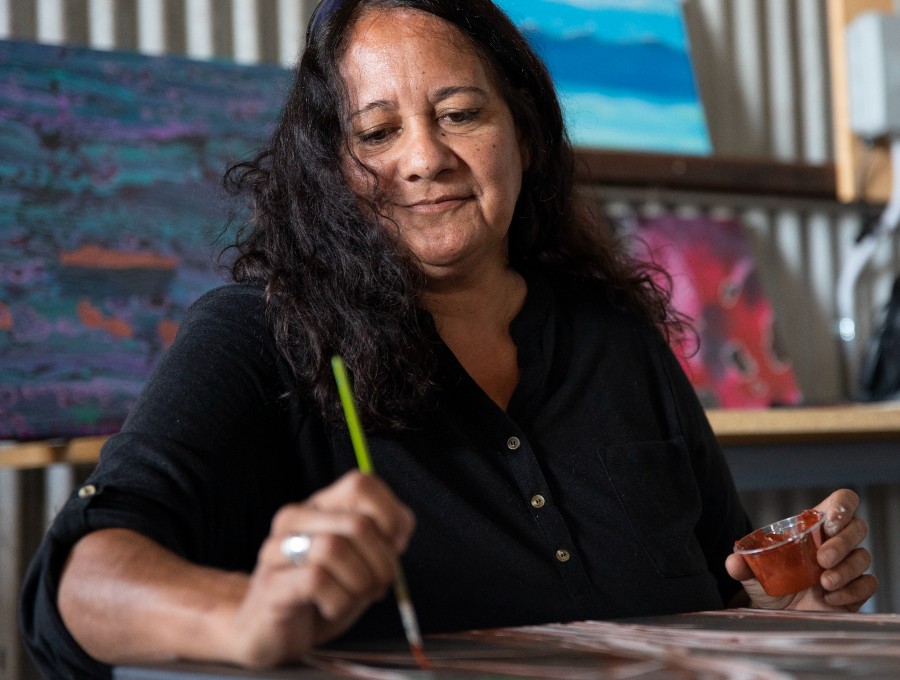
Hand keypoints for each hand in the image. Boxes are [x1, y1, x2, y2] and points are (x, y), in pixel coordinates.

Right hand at [222, 470, 414, 666]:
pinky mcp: (270, 584)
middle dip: (382, 562)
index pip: (360, 484)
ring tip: (354, 598)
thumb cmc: (322, 594)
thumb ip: (384, 539)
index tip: (395, 546)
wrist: (271, 632)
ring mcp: (277, 549)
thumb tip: (400, 531)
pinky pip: (316, 580)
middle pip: (357, 523)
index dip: (389, 514)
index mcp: (320, 506)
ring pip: (334, 548)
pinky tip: (330, 609)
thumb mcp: (361, 562)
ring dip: (360, 583)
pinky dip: (337, 601)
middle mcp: (295, 519)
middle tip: (379, 586)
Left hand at [726, 489, 877, 611]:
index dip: (843, 506)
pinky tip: (831, 598)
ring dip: (846, 569)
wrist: (778, 616)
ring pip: (864, 556)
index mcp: (813, 528)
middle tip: (822, 559)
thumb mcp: (752, 574)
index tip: (830, 523)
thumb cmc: (770, 586)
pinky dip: (852, 590)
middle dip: (843, 542)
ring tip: (824, 583)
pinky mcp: (856, 590)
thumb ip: (742, 565)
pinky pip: (869, 584)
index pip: (841, 502)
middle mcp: (834, 543)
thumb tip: (734, 560)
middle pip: (858, 527)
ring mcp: (847, 566)